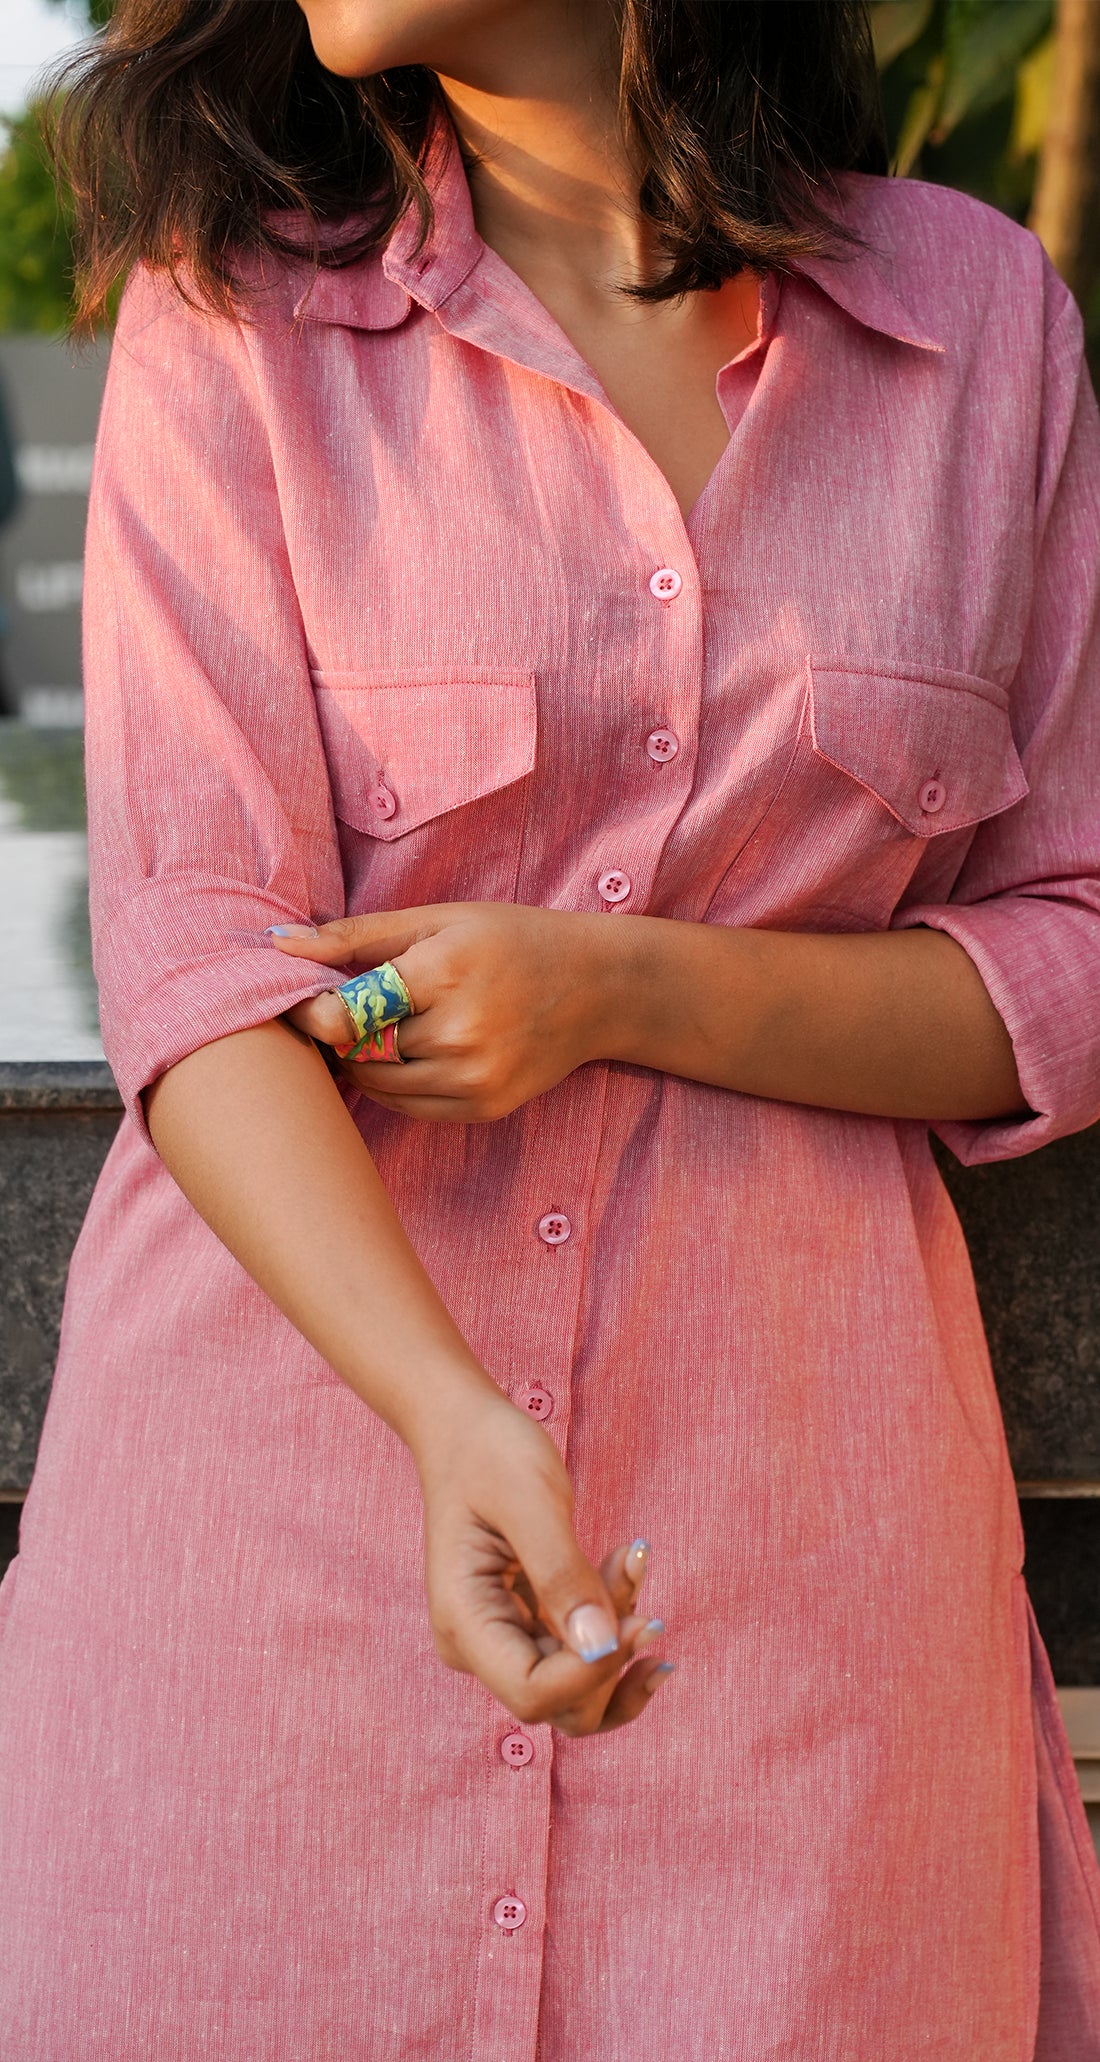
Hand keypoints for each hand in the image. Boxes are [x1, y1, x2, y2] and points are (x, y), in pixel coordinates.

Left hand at [271, 903, 627, 1120]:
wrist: (597, 988)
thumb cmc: (509, 940)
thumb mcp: (436, 919)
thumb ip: (355, 935)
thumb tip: (276, 941)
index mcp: (444, 972)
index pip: (346, 1012)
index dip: (312, 1011)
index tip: (304, 1000)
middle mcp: (460, 1032)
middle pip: (358, 1050)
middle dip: (337, 1034)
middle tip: (340, 1013)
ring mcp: (474, 1077)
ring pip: (378, 1084)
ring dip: (361, 1061)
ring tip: (374, 1029)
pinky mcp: (483, 1107)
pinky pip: (409, 1106)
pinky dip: (393, 1083)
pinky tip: (407, 1053)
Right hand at [415, 1389, 672, 1733]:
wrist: (465, 1426)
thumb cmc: (490, 1453)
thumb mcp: (530, 1500)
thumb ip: (562, 1576)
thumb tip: (600, 1649)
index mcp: (464, 1623)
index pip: (533, 1692)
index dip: (593, 1670)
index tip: (640, 1618)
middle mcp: (477, 1645)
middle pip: (561, 1705)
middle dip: (614, 1655)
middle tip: (638, 1582)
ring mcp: (502, 1638)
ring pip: (580, 1683)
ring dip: (620, 1636)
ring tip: (633, 1563)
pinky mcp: (526, 1623)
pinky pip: (581, 1647)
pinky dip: (614, 1616)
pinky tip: (627, 1566)